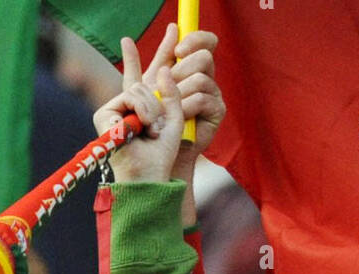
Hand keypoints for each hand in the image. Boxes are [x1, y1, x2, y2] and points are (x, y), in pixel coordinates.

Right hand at [93, 33, 182, 184]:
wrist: (149, 175)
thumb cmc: (161, 154)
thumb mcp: (174, 119)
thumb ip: (172, 93)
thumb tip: (164, 68)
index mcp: (135, 111)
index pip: (134, 79)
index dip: (131, 59)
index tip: (127, 40)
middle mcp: (121, 110)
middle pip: (142, 85)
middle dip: (156, 105)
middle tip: (156, 128)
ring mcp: (110, 112)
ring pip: (137, 90)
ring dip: (150, 111)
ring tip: (151, 131)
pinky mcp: (103, 116)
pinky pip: (130, 96)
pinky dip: (141, 112)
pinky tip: (140, 131)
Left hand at [149, 28, 223, 185]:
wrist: (158, 152)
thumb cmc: (149, 122)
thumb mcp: (142, 89)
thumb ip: (143, 63)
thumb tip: (140, 35)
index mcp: (192, 67)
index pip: (204, 42)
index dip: (194, 39)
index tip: (177, 51)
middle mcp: (206, 78)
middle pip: (203, 57)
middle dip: (181, 71)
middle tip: (168, 86)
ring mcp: (214, 94)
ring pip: (200, 79)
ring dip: (180, 93)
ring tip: (170, 107)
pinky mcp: (218, 111)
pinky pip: (202, 99)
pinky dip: (186, 107)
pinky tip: (178, 115)